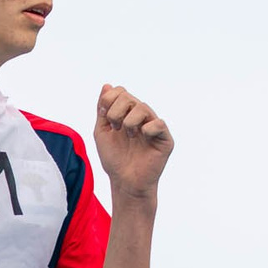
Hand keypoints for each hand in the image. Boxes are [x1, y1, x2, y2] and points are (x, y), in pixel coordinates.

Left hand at [93, 84, 171, 198]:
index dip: (110, 99)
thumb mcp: (102, 132)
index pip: (120, 92)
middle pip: (129, 97)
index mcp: (127, 114)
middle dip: (116, 111)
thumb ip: (103, 109)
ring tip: (129, 135)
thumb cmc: (114, 159)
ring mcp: (154, 127)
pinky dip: (147, 129)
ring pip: (143, 107)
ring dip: (129, 121)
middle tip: (116, 128)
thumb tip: (107, 86)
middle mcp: (142, 117)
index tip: (104, 117)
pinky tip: (142, 137)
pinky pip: (158, 123)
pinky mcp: (165, 139)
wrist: (125, 182)